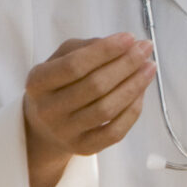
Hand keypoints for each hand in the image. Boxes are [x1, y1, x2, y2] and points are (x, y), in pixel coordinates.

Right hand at [21, 33, 153, 186]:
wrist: (45, 126)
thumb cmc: (59, 83)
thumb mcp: (61, 58)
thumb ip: (87, 47)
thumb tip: (124, 45)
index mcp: (38, 82)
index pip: (74, 65)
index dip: (105, 51)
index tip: (130, 37)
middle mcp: (48, 110)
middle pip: (94, 86)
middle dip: (126, 65)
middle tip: (145, 49)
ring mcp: (65, 133)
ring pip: (107, 109)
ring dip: (134, 85)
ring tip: (149, 68)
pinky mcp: (83, 148)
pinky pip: (115, 131)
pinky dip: (133, 110)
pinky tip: (141, 92)